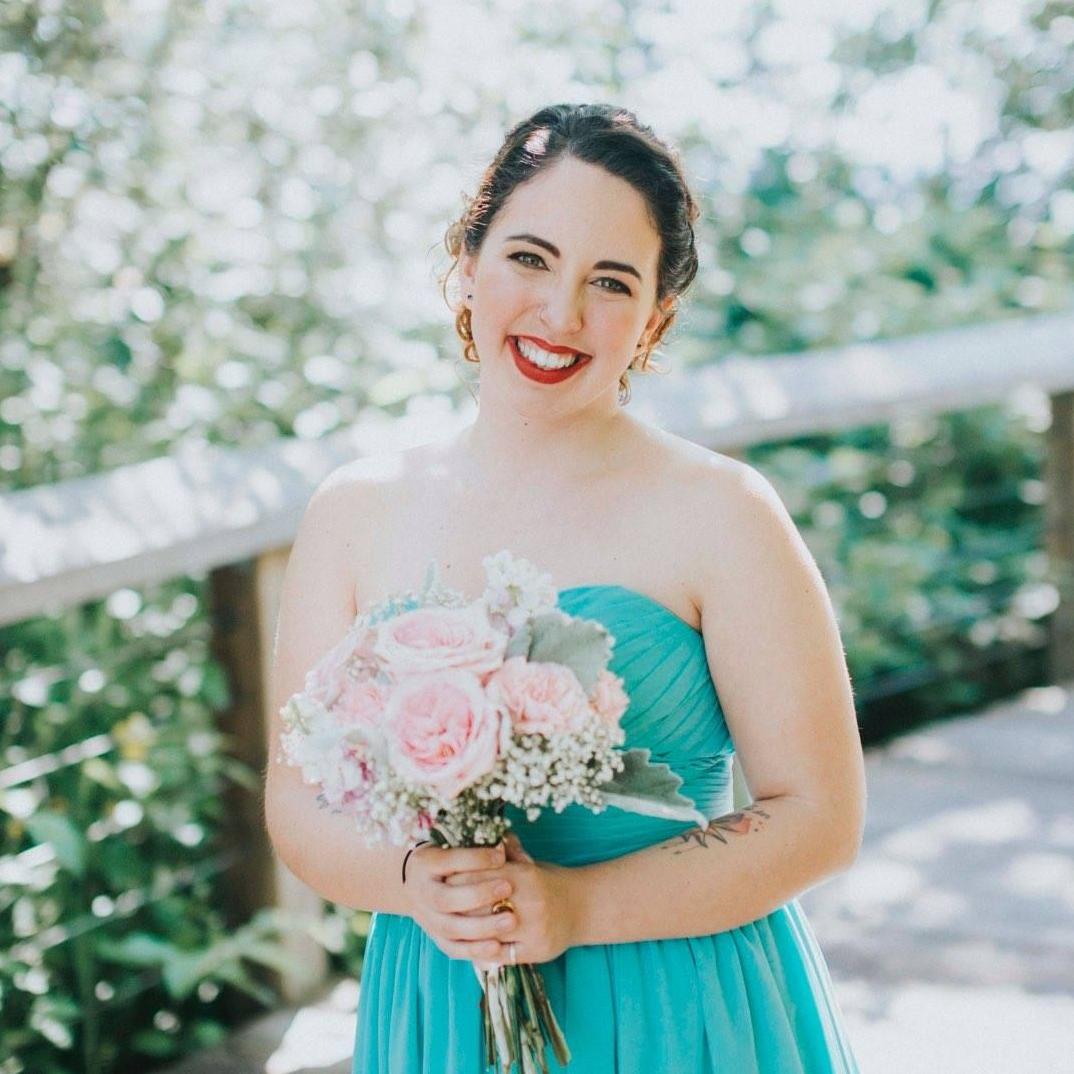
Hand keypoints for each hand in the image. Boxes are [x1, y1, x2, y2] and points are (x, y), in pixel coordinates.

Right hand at [403, 840, 517, 963]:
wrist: (420, 880)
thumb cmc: (451, 855)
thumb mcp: (460, 841)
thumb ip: (485, 841)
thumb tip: (506, 849)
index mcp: (426, 862)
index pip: (448, 861)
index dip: (475, 859)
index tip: (501, 857)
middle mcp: (421, 891)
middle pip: (445, 898)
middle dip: (478, 894)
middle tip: (507, 888)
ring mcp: (426, 917)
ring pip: (450, 928)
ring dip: (481, 927)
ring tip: (510, 920)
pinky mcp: (435, 937)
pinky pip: (453, 948)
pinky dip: (475, 950)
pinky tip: (498, 948)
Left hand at [445, 831, 577, 967]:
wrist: (581, 907)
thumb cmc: (546, 881)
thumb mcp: (528, 863)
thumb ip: (506, 851)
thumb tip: (485, 835)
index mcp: (526, 876)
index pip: (481, 877)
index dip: (459, 879)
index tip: (444, 879)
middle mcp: (530, 902)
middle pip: (481, 907)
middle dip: (459, 906)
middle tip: (441, 905)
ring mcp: (533, 929)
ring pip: (489, 933)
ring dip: (468, 932)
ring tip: (451, 926)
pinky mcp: (536, 951)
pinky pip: (501, 955)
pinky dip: (484, 952)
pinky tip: (471, 946)